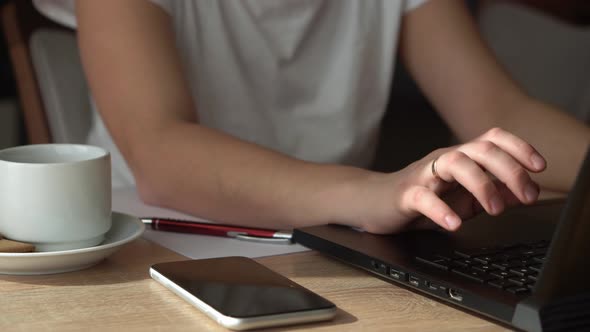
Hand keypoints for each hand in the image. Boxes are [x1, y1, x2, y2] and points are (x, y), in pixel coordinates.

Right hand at [352, 128, 545, 233]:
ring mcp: (423, 174)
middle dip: (509, 169)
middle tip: (527, 195)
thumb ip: (493, 192)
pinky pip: (423, 197)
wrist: (373, 203)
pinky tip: (454, 224)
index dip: (519, 148)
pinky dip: (441, 210)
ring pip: (454, 163)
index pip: (492, 140)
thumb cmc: (420, 199)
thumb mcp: (463, 198)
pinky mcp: (405, 194)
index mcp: (460, 158)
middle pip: (479, 149)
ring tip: (495, 210)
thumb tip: (524, 191)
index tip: (539, 167)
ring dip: (482, 184)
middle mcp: (443, 160)